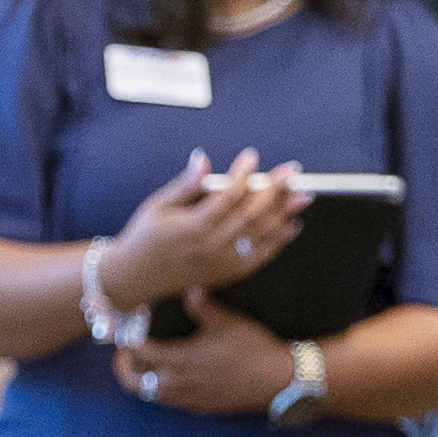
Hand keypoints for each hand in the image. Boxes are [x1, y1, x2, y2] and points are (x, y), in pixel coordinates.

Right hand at [97, 151, 305, 312]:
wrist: (135, 278)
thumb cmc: (145, 238)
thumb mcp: (157, 205)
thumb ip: (185, 184)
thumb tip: (203, 160)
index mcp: (193, 227)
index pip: (227, 196)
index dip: (243, 175)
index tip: (252, 158)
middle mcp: (211, 247)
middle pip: (251, 214)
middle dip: (275, 190)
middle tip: (292, 172)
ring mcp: (222, 263)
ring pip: (261, 235)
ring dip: (285, 214)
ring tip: (302, 195)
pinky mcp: (227, 274)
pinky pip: (260, 257)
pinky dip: (279, 242)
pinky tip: (292, 225)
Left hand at [121, 293, 304, 417]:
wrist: (279, 381)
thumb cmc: (252, 349)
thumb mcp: (226, 321)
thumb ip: (202, 306)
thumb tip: (190, 289)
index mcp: (179, 361)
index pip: (138, 353)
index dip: (126, 340)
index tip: (124, 330)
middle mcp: (179, 384)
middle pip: (134, 383)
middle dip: (125, 367)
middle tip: (126, 352)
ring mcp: (190, 399)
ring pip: (151, 395)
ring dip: (143, 379)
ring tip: (148, 363)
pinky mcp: (202, 407)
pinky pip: (172, 401)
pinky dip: (163, 389)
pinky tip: (175, 375)